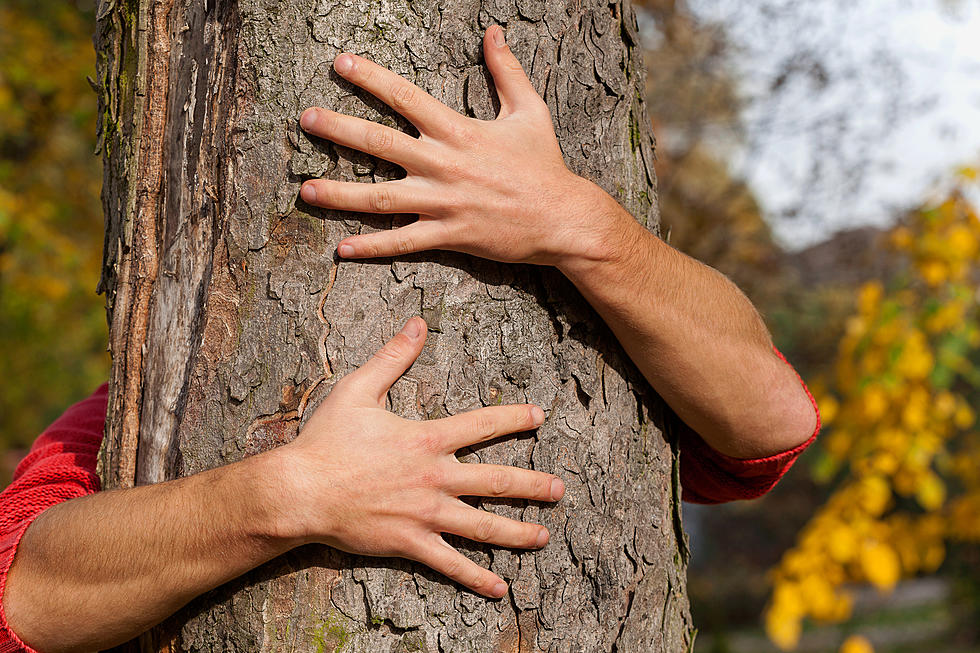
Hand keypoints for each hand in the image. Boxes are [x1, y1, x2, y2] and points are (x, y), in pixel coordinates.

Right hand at [281, 317, 564, 597]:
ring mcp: (426, 514)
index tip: (540, 417)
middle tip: (559, 490)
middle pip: (497, 481)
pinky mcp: (411, 543)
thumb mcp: (358, 389)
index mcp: (428, 439)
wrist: (301, 491)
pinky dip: (476, 577)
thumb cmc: (327, 440)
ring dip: (518, 532)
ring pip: (483, 526)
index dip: (515, 418)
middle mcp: (436, 478)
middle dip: (532, 485)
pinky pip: (451, 563)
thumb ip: (393, 356)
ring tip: (544, 536)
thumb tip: (417, 323)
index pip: (484, 425)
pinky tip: (500, 587)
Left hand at [298, 25, 628, 267]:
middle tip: (305, 120)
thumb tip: (493, 32)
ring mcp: (443, 202)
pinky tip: (341, 250)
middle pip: (380, 143)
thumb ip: (506, 70)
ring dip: (340, 193)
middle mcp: (443, 164)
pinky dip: (372, 247)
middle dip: (338, 130)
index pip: (405, 97)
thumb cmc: (545, 165)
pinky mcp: (449, 235)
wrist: (564, 219)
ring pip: (380, 198)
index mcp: (458, 131)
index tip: (339, 64)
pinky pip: (402, 242)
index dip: (370, 78)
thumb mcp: (530, 111)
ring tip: (305, 190)